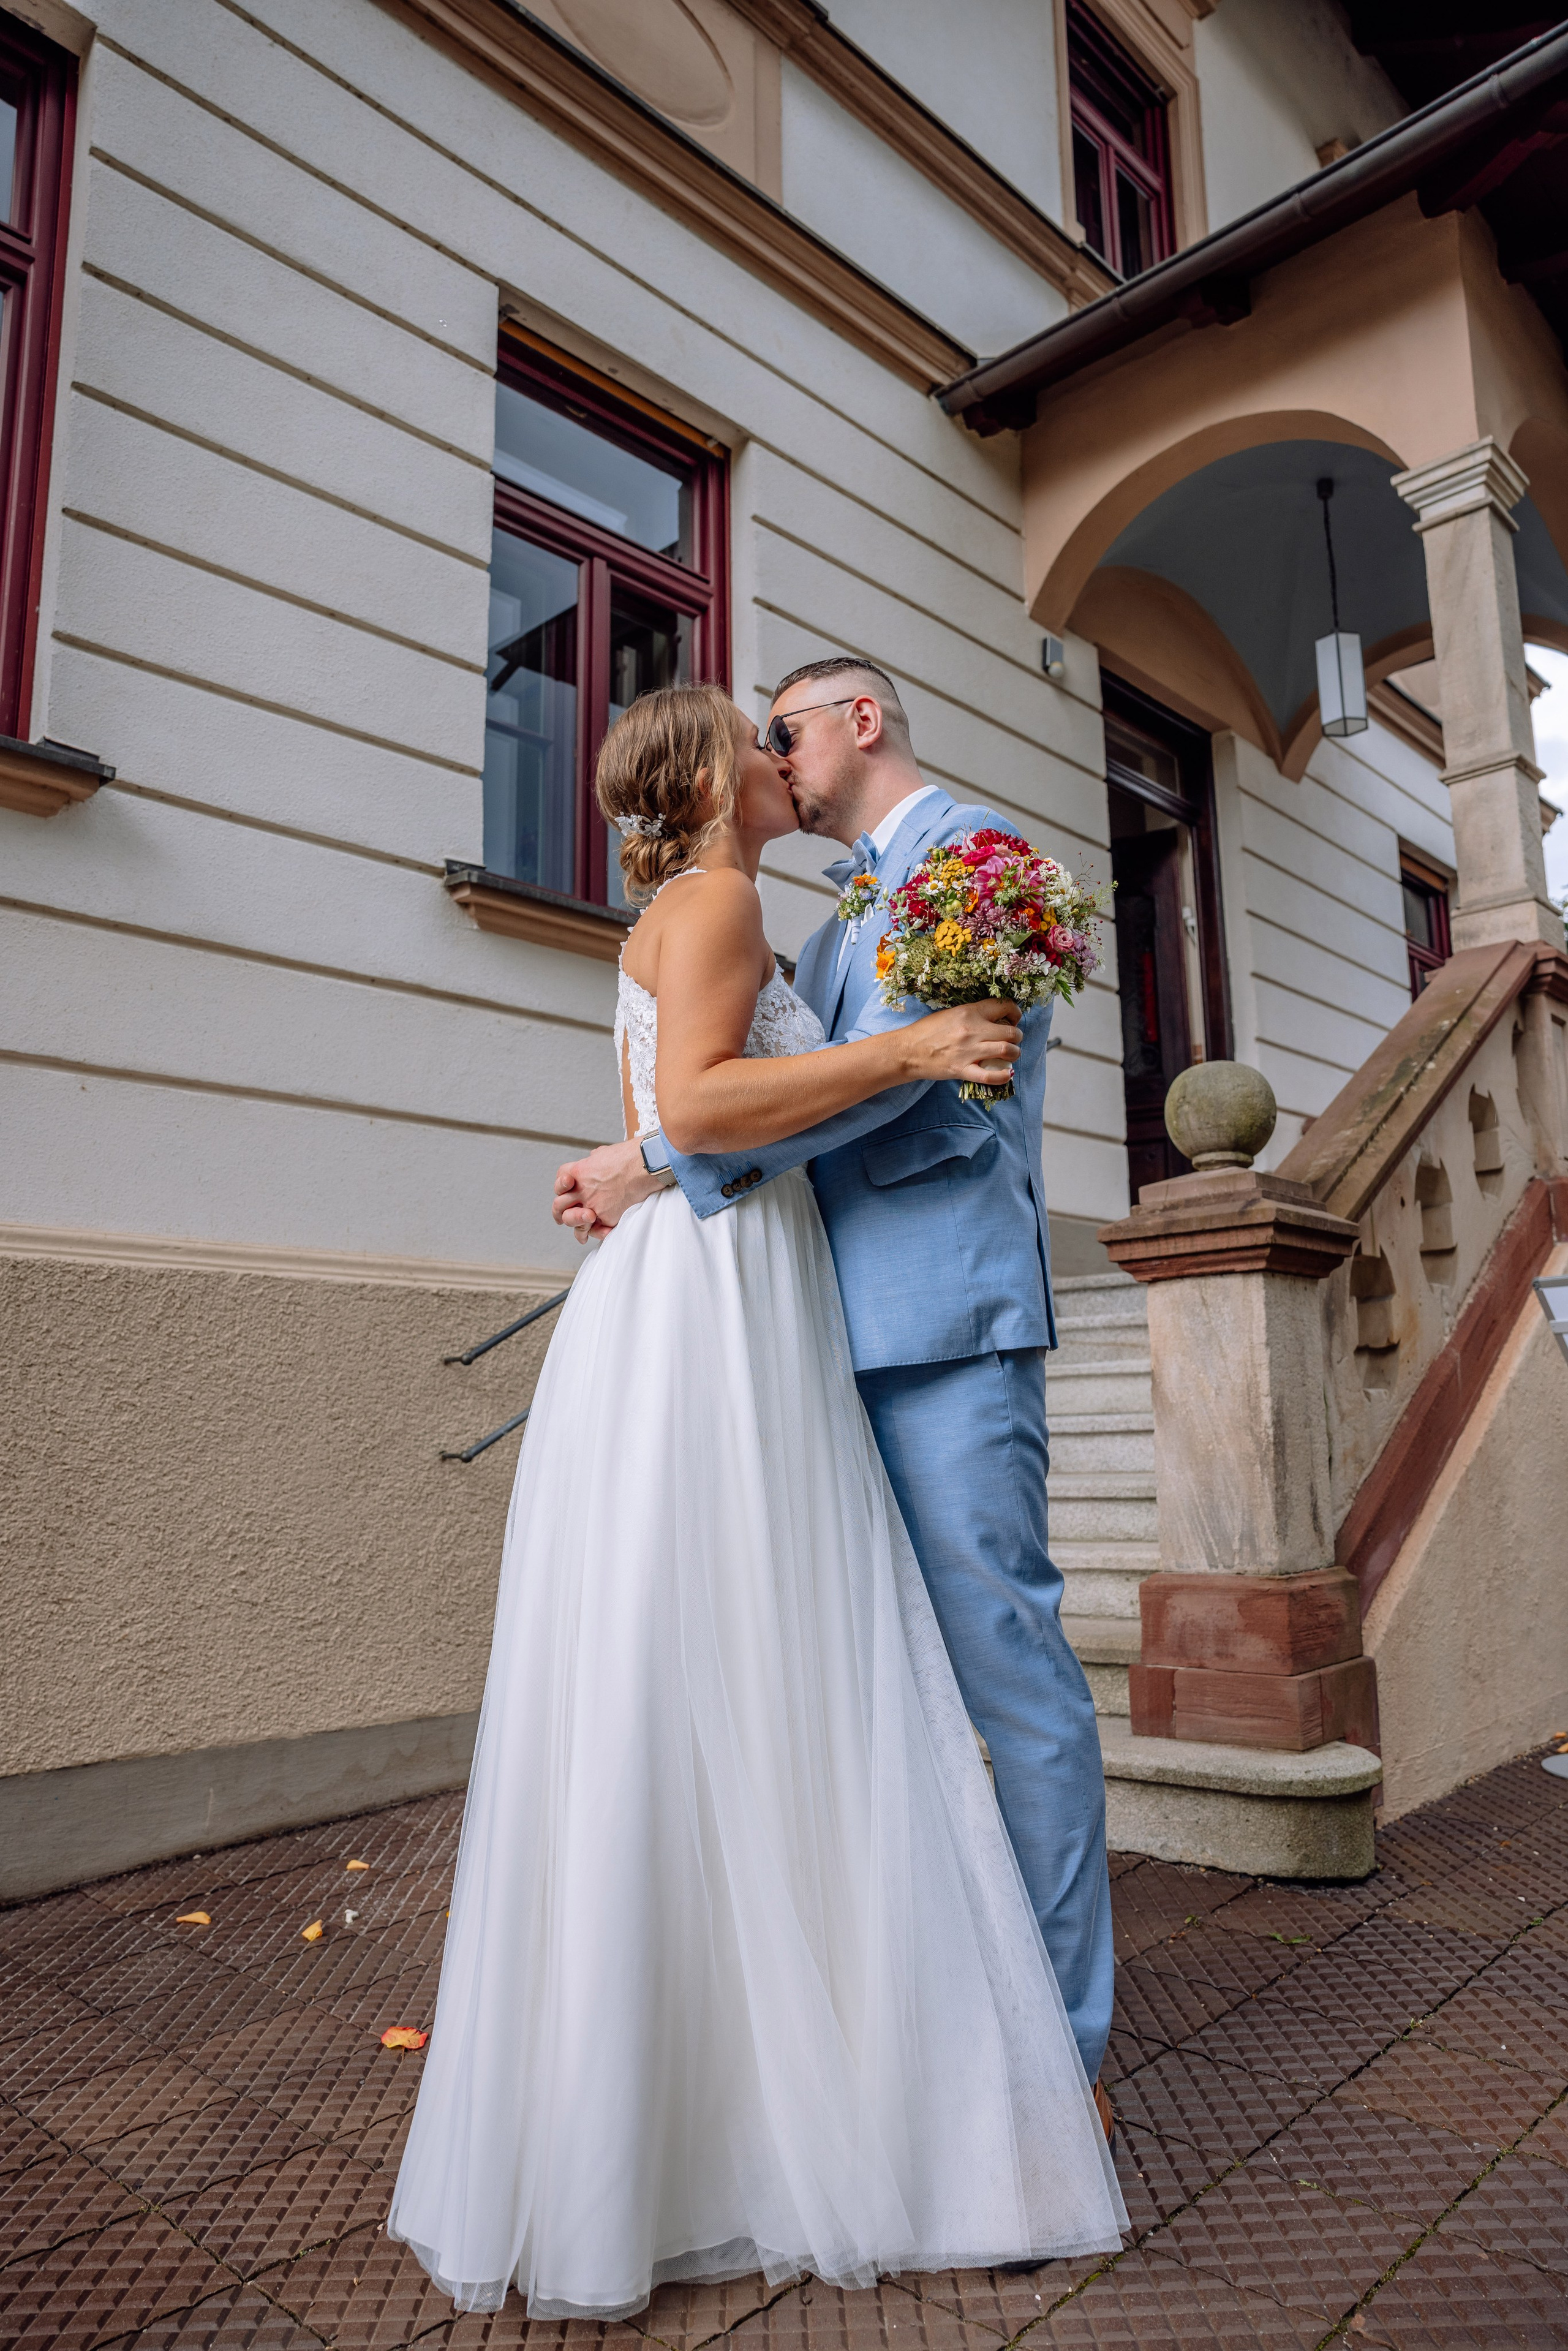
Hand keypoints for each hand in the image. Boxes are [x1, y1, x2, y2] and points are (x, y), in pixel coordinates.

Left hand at [552, 1138, 660, 1241]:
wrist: (644, 1167)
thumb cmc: (629, 1156)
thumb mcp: (604, 1153)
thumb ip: (595, 1161)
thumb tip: (595, 1161)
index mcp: (578, 1171)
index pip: (560, 1178)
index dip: (562, 1184)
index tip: (567, 1188)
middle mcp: (581, 1190)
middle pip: (559, 1204)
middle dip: (560, 1212)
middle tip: (563, 1217)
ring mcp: (592, 1206)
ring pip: (573, 1222)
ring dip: (576, 1227)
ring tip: (582, 1233)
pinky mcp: (605, 1218)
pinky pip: (596, 1230)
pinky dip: (599, 1233)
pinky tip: (602, 1233)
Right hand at [904, 999, 1021, 1088]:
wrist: (907, 1050)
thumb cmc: (927, 1031)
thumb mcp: (952, 1014)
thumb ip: (974, 1015)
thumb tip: (994, 1019)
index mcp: (970, 1012)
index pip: (1004, 1006)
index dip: (1014, 1013)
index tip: (1012, 1020)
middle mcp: (973, 1030)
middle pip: (1012, 1032)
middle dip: (1017, 1037)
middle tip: (1011, 1041)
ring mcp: (969, 1051)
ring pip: (1007, 1051)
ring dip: (1014, 1054)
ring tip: (1009, 1056)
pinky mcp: (963, 1069)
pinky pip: (990, 1075)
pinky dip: (1003, 1076)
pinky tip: (1007, 1074)